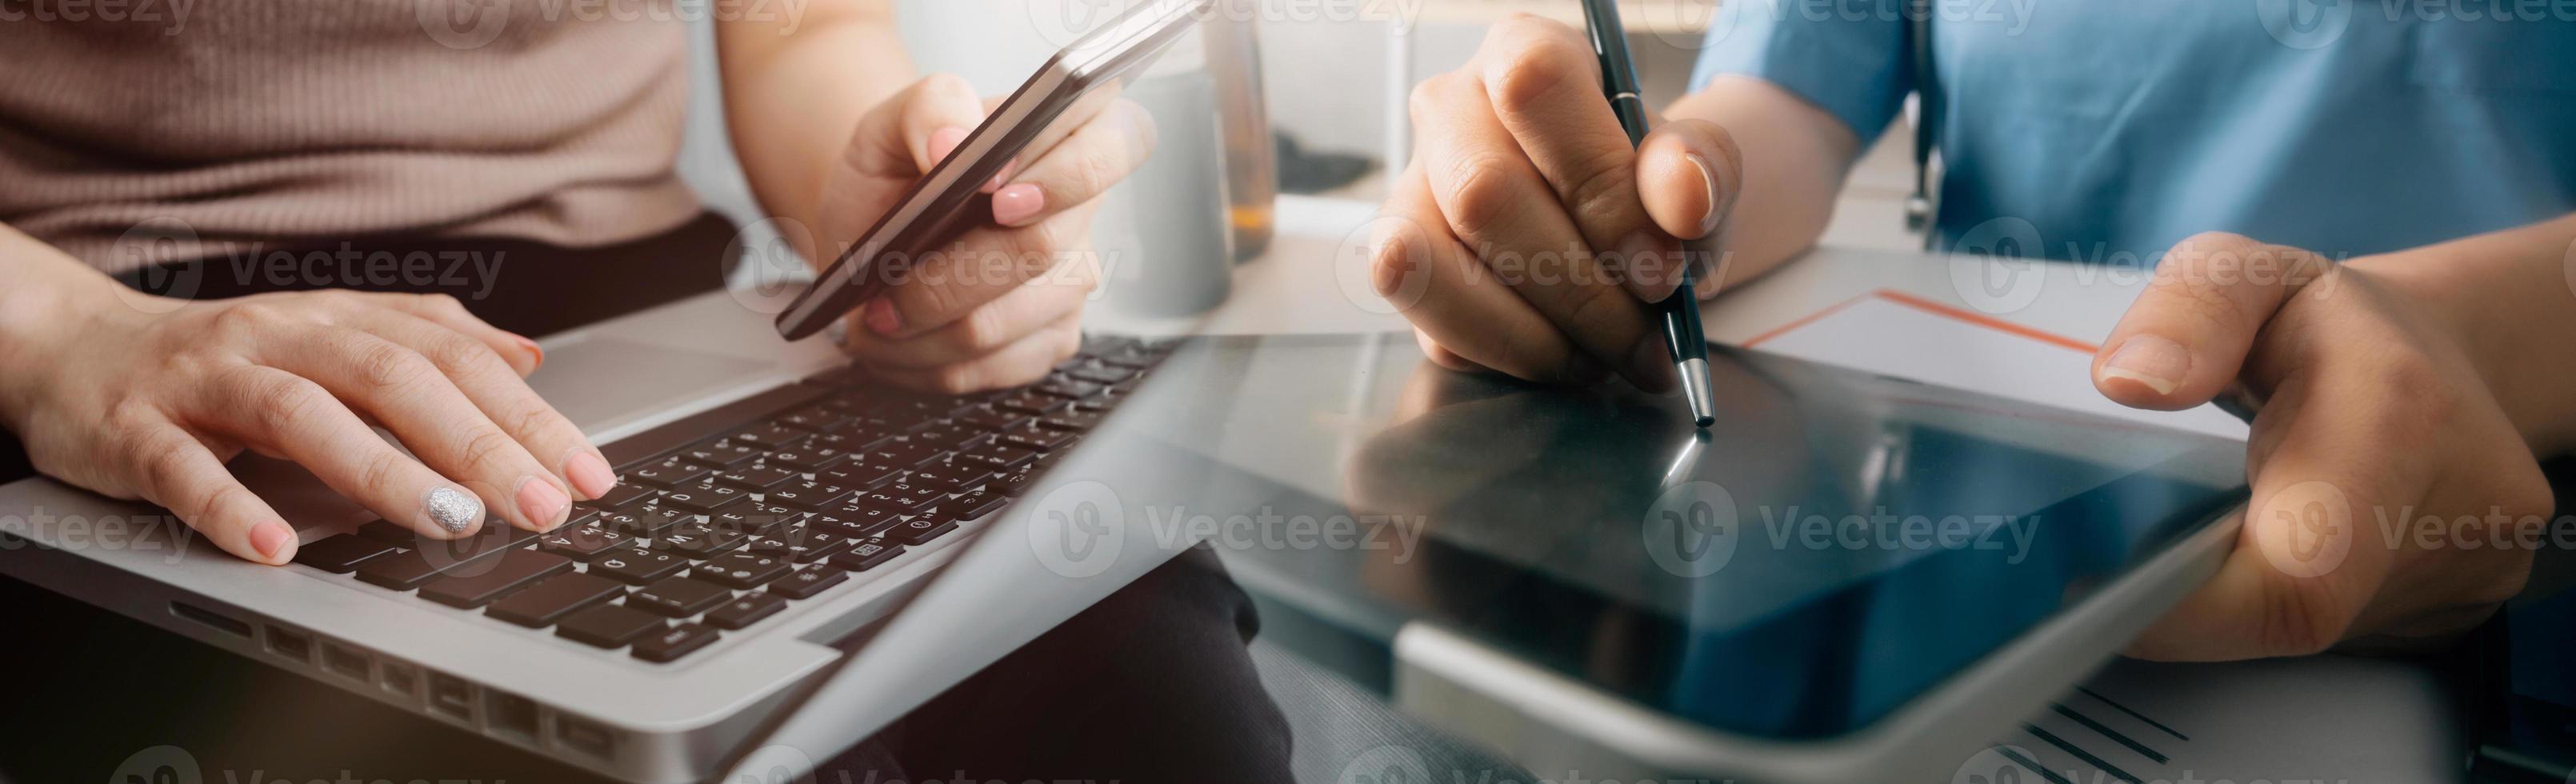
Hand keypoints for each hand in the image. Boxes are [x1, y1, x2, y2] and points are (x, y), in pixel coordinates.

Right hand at [3, 286, 617, 564]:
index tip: (587, 471)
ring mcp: (205, 381)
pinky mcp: (135, 430)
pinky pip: (184, 471)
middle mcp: (279, 339)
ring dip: (383, 471)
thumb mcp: (332, 334)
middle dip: (478, 444)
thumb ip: (428, 341)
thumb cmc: (224, 355)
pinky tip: (279, 546)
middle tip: (541, 501)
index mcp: (337, 321)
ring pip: (301, 416)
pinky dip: (232, 508)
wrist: (75, 348)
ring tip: (449, 520)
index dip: (526, 414)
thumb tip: (528, 357)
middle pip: (393, 381)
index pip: (452, 361)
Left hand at [814, 74, 1154, 393]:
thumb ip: (931, 106)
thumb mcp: (894, 117)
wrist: (875, 224)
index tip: (995, 195)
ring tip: (874, 316)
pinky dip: (925, 363)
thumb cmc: (896, 168)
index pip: (1120, 144)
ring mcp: (1072, 281)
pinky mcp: (1050, 339)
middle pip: (1040, 250)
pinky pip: (990, 368)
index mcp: (1070, 135)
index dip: (1068, 175)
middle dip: (946, 276)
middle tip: (884, 278)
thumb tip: (952, 143)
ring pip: (1000, 324)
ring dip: (920, 329)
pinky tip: (896, 343)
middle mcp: (1082, 212)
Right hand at [1372, 14, 1740, 388]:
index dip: (1598, 185)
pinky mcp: (1399, 269)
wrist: (1622, 236)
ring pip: (1425, 263)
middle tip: (1645, 336)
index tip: (1661, 266)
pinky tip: (1564, 354)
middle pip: (1481, 191)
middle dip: (1577, 288)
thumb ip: (1702, 169)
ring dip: (1530, 335)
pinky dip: (1507, 358)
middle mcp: (1448, 111)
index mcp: (1521, 53)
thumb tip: (1683, 198)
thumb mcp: (1698, 171)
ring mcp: (1410, 189)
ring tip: (1604, 356)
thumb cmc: (1649, 191)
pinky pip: (1429, 327)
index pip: (1533, 89)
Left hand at [2095, 232, 2551, 659]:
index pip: (2296, 579)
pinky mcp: (2469, 603)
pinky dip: (2290, 601)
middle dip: (2202, 600)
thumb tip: (2131, 382)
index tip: (2108, 599)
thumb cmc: (2325, 318)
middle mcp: (2453, 502)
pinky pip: (2348, 631)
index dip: (2192, 614)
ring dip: (2247, 597)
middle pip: (2294, 615)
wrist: (2448, 349)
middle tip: (2146, 551)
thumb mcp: (2243, 271)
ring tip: (2227, 517)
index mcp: (2395, 413)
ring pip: (2317, 633)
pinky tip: (2279, 543)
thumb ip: (2187, 307)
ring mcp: (2474, 566)